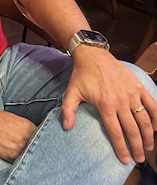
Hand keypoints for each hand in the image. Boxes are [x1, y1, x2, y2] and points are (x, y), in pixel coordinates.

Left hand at [62, 46, 156, 163]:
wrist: (92, 55)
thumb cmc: (82, 75)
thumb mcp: (71, 92)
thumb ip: (68, 110)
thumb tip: (67, 127)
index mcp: (104, 105)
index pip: (116, 132)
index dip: (121, 148)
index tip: (125, 159)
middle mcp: (120, 101)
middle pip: (132, 129)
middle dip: (137, 146)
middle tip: (139, 158)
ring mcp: (131, 93)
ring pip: (144, 119)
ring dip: (148, 135)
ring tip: (149, 146)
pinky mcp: (138, 86)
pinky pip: (151, 104)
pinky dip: (156, 117)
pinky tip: (156, 128)